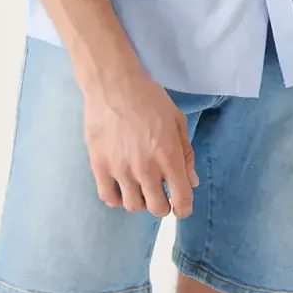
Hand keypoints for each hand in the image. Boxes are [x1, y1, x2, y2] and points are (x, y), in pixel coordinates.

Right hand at [81, 66, 198, 218]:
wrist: (114, 84)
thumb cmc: (149, 98)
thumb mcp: (177, 121)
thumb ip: (186, 153)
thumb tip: (192, 182)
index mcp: (168, 156)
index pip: (181, 198)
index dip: (184, 207)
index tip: (182, 206)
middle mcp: (146, 168)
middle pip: (157, 208)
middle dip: (163, 205)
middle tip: (161, 193)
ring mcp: (121, 169)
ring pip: (133, 206)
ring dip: (140, 201)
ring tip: (140, 187)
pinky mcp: (100, 166)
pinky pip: (108, 198)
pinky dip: (117, 199)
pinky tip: (121, 188)